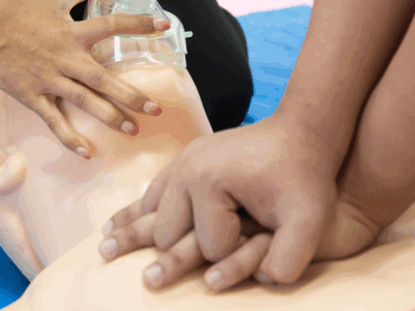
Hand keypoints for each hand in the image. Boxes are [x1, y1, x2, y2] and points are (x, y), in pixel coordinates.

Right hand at [0, 0, 167, 157]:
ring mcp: (49, 79)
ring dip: (109, 116)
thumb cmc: (18, 11)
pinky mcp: (33, 96)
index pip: (112, 26)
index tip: (164, 27)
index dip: (139, 25)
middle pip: (103, 78)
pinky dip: (69, 137)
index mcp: (73, 32)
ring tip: (133, 129)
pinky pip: (54, 120)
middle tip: (156, 108)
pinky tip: (87, 152)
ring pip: (84, 101)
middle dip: (130, 94)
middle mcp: (66, 58)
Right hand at [99, 117, 343, 286]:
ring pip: (150, 209)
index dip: (237, 254)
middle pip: (167, 231)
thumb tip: (262, 281)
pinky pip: (154, 190)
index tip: (260, 234)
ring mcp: (182, 162)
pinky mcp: (185, 158)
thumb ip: (288, 258)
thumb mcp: (309, 218)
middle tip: (147, 282)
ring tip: (105, 251)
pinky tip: (118, 223)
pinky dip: (137, 209)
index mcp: (209, 182)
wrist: (301, 132)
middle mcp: (186, 170)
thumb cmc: (305, 176)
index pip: (209, 246)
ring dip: (132, 232)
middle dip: (173, 254)